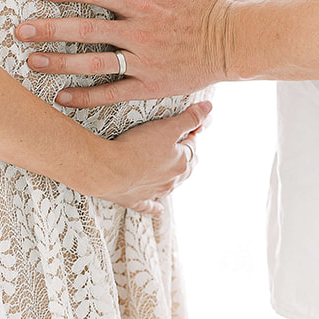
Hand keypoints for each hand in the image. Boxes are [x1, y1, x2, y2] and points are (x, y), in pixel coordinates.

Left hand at [18, 0, 233, 105]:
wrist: (235, 42)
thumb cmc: (206, 4)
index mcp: (143, 2)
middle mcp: (139, 32)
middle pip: (85, 29)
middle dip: (49, 29)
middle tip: (20, 30)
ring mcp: (144, 61)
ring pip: (94, 63)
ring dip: (60, 63)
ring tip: (32, 61)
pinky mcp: (150, 86)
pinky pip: (113, 94)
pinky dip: (86, 97)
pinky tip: (62, 97)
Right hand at [95, 99, 211, 213]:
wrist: (109, 170)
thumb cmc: (138, 147)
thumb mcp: (168, 127)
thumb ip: (190, 118)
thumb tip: (209, 108)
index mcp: (181, 163)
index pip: (192, 146)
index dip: (190, 134)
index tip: (187, 127)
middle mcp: (171, 180)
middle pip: (184, 167)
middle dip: (185, 156)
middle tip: (181, 146)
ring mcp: (154, 192)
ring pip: (170, 185)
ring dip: (172, 177)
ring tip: (171, 170)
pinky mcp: (136, 200)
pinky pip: (149, 205)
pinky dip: (155, 207)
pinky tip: (159, 210)